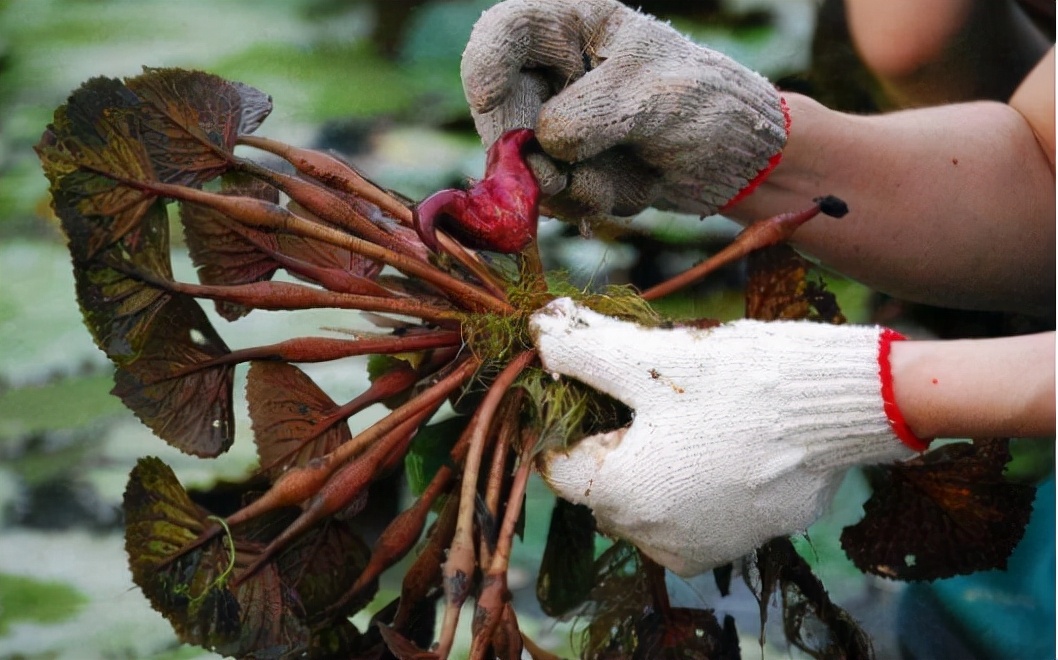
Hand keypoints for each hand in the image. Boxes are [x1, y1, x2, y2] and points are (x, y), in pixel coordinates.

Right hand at [461, 0, 788, 218]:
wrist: (737, 160)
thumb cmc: (707, 103)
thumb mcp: (657, 98)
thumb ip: (595, 114)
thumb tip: (542, 145)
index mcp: (575, 28)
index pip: (507, 30)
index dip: (485, 63)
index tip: (489, 98)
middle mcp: (556, 72)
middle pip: (500, 105)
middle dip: (521, 148)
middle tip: (553, 178)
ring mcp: (556, 123)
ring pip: (520, 161)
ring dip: (561, 184)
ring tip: (613, 183)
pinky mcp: (565, 168)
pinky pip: (549, 194)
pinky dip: (583, 201)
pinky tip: (622, 190)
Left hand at [529, 298, 925, 575]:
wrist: (842, 407)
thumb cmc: (741, 379)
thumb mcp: (650, 355)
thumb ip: (581, 347)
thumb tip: (538, 331)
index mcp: (618, 494)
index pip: (557, 462)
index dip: (567, 416)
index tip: (592, 382)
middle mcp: (651, 537)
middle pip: (600, 483)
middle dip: (610, 438)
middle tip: (645, 389)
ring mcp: (698, 546)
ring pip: (643, 500)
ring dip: (649, 460)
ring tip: (685, 411)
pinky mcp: (737, 543)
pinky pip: (687, 513)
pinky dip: (689, 482)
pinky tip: (717, 441)